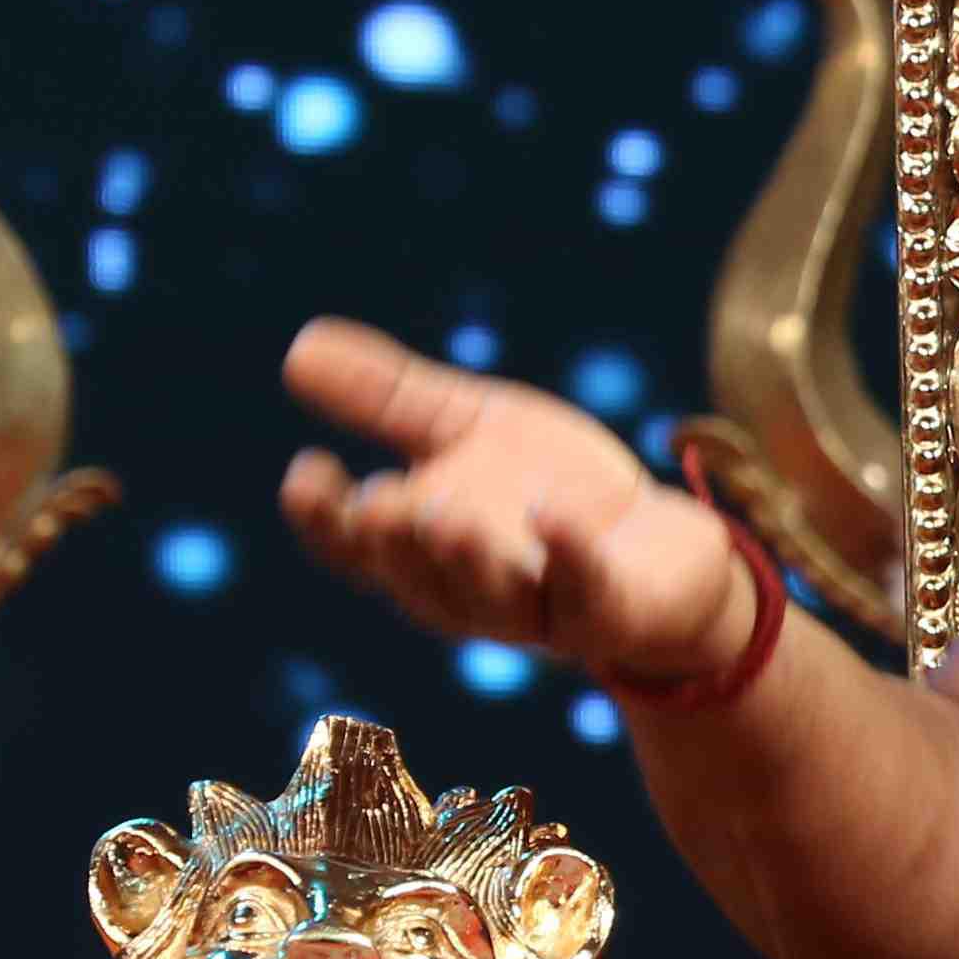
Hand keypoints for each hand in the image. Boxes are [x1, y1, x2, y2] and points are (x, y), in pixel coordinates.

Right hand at [278, 318, 754, 698]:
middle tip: (376, 504)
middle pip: (416, 577)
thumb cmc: (550, 489)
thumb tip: (297, 348)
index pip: (355, 548)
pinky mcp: (610, 610)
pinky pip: (584, 589)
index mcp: (422, 550)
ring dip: (465, 559)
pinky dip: (568, 553)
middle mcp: (467, 591)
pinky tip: (551, 511)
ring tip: (442, 514)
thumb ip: (390, 399)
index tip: (306, 472)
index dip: (324, 519)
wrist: (660, 545)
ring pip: (488, 597)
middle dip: (397, 543)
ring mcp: (538, 608)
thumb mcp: (470, 430)